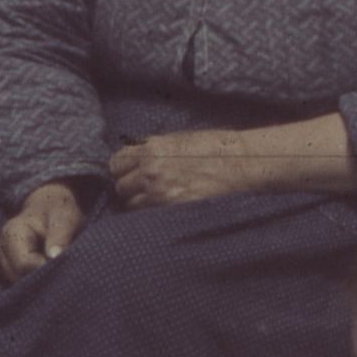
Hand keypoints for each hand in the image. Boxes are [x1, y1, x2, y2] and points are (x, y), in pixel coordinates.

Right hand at [0, 180, 88, 283]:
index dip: (45, 270)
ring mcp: (1, 262)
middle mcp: (0, 250)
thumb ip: (60, 234)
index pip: (23, 265)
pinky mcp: (6, 271)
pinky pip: (18, 286)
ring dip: (38, 285)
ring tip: (56, 273)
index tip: (64, 268)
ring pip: (17, 286)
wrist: (46, 207)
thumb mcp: (65, 216)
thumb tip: (53, 257)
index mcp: (12, 233)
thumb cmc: (57, 211)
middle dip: (41, 281)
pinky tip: (48, 277)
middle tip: (64, 274)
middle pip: (17, 279)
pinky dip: (34, 286)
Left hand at [109, 129, 260, 209]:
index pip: (116, 163)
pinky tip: (163, 208)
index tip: (129, 172)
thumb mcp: (178, 139)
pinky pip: (148, 216)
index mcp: (151, 148)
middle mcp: (151, 170)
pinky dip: (151, 214)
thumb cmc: (214, 147)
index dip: (122, 169)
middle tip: (143, 188)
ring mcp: (160, 192)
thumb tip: (135, 158)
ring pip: (131, 205)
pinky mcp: (172, 209)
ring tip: (155, 200)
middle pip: (120, 186)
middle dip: (129, 187)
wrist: (241, 163)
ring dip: (139, 203)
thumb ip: (153, 149)